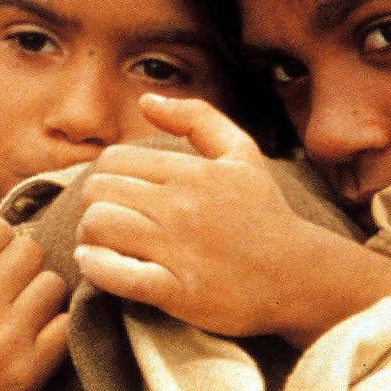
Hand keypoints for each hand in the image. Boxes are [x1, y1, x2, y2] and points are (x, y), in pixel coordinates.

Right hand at [0, 188, 70, 390]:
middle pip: (27, 248)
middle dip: (18, 259)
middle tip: (4, 282)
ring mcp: (4, 340)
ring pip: (51, 281)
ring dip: (39, 289)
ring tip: (19, 306)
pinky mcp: (31, 368)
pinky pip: (65, 321)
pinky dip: (55, 323)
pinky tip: (33, 331)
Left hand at [75, 94, 390, 346]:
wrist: (300, 276)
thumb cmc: (265, 214)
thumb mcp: (242, 153)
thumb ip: (196, 117)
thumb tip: (146, 99)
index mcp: (192, 172)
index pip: (114, 160)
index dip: (107, 176)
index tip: (118, 195)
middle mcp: (182, 206)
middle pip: (99, 191)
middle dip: (94, 204)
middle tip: (107, 220)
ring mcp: (178, 249)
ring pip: (100, 225)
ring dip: (90, 236)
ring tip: (102, 243)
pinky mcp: (178, 291)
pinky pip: (116, 274)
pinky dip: (96, 267)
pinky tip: (98, 265)